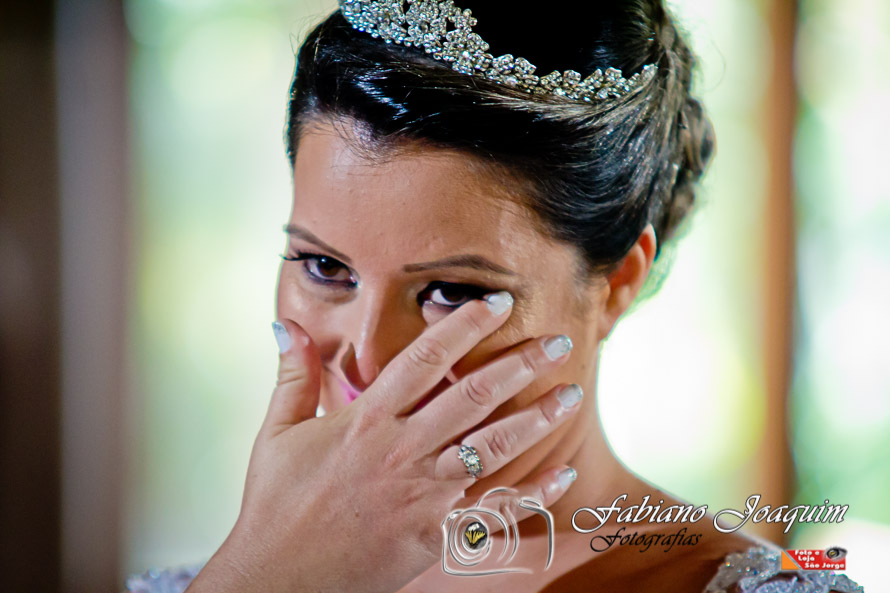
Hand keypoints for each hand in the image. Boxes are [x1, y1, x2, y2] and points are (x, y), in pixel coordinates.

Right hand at [186, 292, 581, 592]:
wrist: (279, 580)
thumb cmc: (276, 505)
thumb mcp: (277, 433)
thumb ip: (293, 375)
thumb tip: (284, 322)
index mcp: (366, 421)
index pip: (423, 360)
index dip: (462, 326)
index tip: (496, 302)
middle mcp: (401, 451)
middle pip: (472, 397)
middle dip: (520, 365)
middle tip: (559, 342)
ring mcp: (422, 495)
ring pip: (491, 448)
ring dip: (536, 420)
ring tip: (571, 395)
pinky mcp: (433, 534)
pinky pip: (492, 512)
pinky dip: (532, 495)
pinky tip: (564, 474)